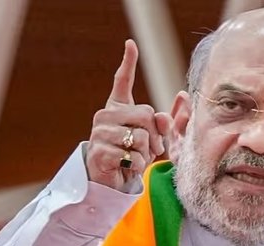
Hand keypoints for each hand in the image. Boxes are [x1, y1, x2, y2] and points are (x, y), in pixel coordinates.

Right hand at [86, 39, 170, 191]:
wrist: (110, 182)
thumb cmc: (131, 157)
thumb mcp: (151, 139)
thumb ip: (161, 125)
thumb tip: (164, 116)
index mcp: (117, 108)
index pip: (122, 81)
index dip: (128, 62)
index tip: (131, 44)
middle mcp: (105, 116)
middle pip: (145, 114)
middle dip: (155, 135)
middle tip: (151, 149)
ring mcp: (100, 133)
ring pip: (140, 137)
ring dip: (146, 154)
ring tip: (136, 160)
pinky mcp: (99, 152)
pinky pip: (132, 156)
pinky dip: (137, 166)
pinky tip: (127, 168)